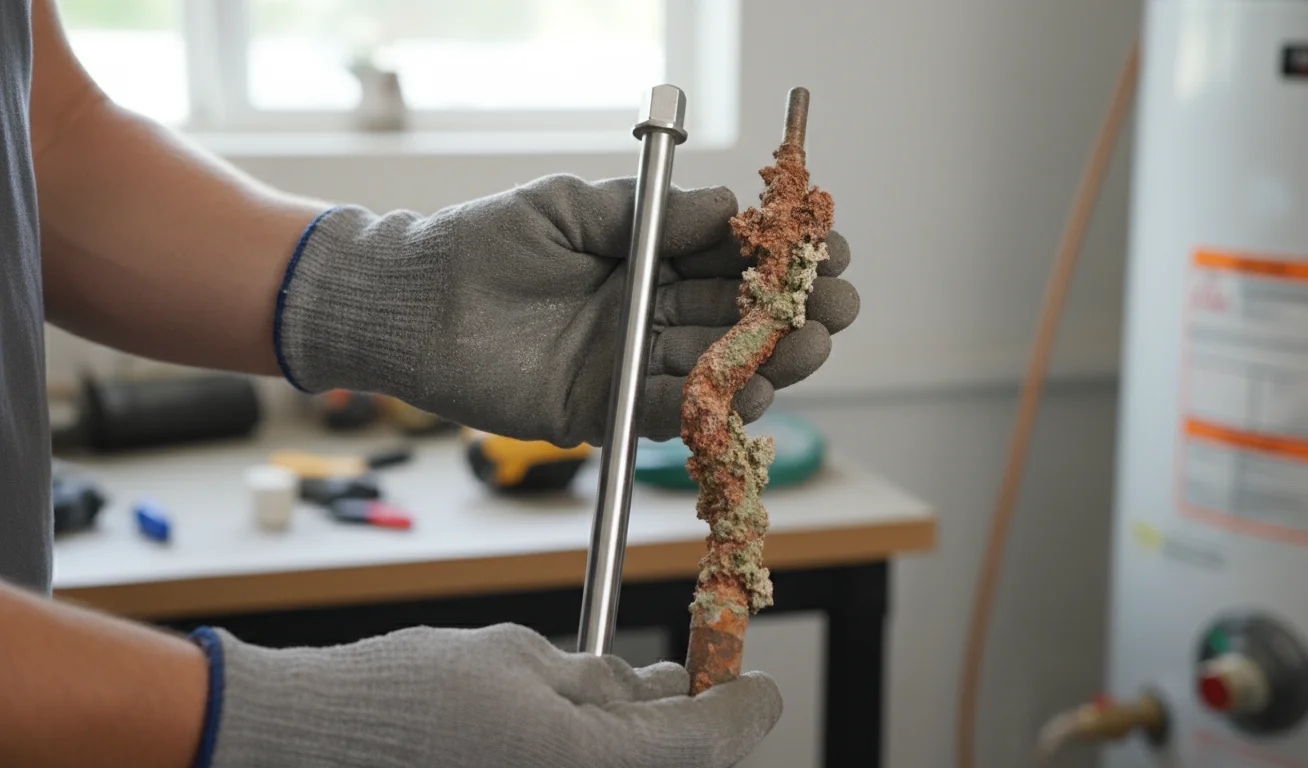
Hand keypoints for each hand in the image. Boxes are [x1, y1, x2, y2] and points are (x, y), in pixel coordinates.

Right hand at [193, 622, 782, 767]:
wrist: (309, 747)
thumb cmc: (402, 695)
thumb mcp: (515, 659)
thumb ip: (592, 679)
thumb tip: (640, 683)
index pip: (706, 744)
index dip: (743, 709)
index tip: (760, 681)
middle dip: (697, 727)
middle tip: (701, 679)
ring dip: (650, 740)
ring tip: (648, 690)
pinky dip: (600, 755)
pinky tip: (590, 721)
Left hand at [275, 174, 857, 445]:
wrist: (414, 303)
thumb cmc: (484, 241)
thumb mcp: (571, 206)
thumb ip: (648, 215)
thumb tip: (725, 207)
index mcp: (646, 262)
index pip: (729, 262)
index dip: (780, 259)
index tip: (828, 251)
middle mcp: (646, 314)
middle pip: (734, 319)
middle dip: (790, 314)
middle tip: (836, 309)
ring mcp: (626, 364)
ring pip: (708, 369)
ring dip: (762, 362)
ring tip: (805, 349)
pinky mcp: (598, 410)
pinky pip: (661, 412)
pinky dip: (703, 405)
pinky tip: (745, 391)